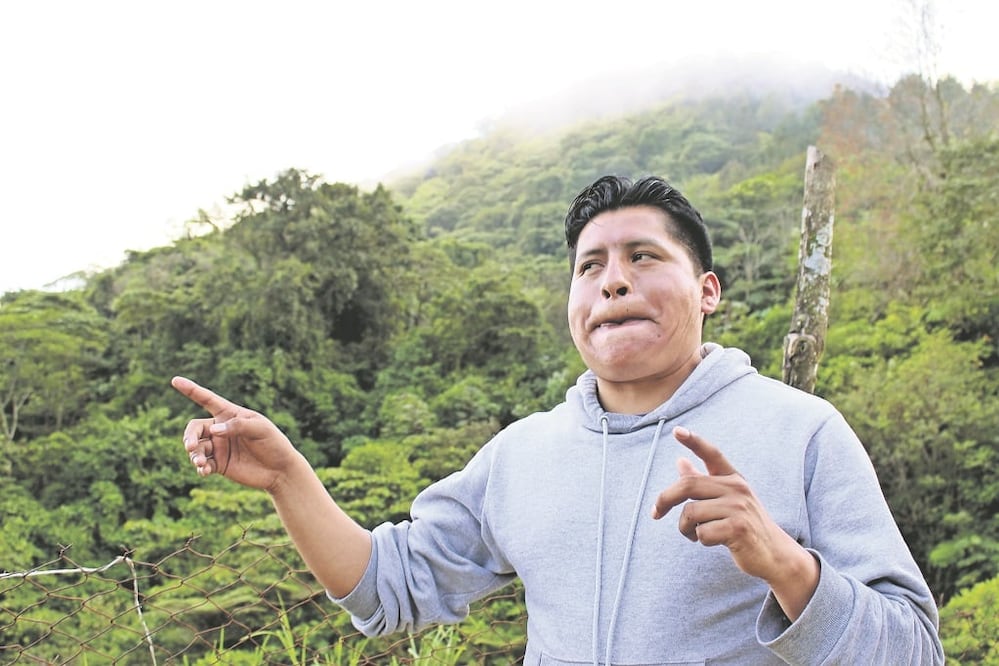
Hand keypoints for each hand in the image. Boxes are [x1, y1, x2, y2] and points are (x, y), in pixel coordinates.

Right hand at [172, 376, 301, 492]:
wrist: (280, 470)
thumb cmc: (273, 443)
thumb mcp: (260, 429)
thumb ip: (238, 426)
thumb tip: (213, 430)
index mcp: (230, 414)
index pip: (207, 400)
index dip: (191, 390)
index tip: (175, 380)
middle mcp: (220, 430)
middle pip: (195, 428)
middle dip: (189, 436)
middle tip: (191, 446)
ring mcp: (219, 447)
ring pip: (196, 448)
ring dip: (194, 455)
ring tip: (201, 463)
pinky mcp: (219, 464)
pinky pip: (202, 464)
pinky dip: (200, 467)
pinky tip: (204, 471)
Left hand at [651, 426, 817, 617]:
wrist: (774, 554)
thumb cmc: (744, 524)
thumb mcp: (727, 500)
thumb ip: (703, 481)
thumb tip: (680, 461)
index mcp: (733, 479)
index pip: (712, 454)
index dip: (694, 441)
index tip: (676, 430)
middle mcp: (737, 488)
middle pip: (688, 485)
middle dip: (665, 499)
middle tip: (655, 513)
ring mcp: (739, 508)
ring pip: (691, 512)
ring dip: (685, 528)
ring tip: (695, 534)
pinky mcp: (738, 529)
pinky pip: (702, 533)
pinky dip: (700, 540)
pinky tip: (711, 541)